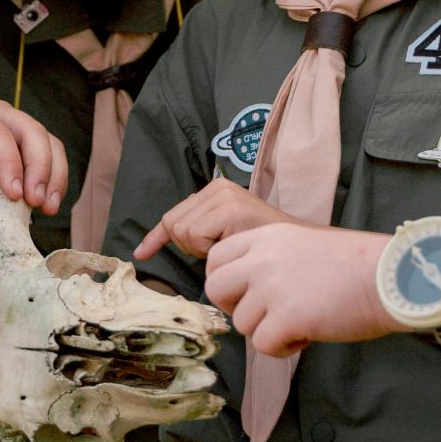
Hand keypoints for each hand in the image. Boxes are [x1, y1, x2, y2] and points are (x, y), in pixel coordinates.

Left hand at [0, 96, 67, 214]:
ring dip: (54, 174)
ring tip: (49, 207)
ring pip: (47, 141)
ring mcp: (13, 126)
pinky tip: (46, 203)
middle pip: (33, 132)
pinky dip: (52, 177)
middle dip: (41, 168)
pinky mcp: (21, 143)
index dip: (11, 164)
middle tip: (38, 203)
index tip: (15, 196)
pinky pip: (46, 154)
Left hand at [134, 177, 301, 260]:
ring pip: (182, 232)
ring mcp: (225, 196)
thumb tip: (160, 240)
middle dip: (189, 247)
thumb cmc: (261, 250)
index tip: (142, 253)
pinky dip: (208, 251)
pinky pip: (196, 236)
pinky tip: (231, 248)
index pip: (174, 214)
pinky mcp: (231, 208)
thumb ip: (201, 230)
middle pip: (173, 224)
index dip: (157, 237)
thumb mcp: (224, 234)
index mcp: (216, 190)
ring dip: (202, 251)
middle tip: (219, 252)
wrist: (298, 252)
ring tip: (229, 249)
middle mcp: (218, 187)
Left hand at [204, 225, 392, 357]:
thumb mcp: (302, 244)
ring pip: (242, 322)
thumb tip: (248, 292)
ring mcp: (272, 287)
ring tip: (302, 322)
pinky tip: (308, 335)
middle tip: (267, 313)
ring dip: (268, 330)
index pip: (216, 257)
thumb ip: (270, 260)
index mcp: (266, 236)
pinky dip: (284, 347)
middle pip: (216, 288)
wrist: (390, 276)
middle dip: (236, 306)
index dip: (228, 281)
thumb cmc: (356, 264)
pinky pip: (263, 345)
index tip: (250, 293)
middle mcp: (263, 258)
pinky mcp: (287, 317)